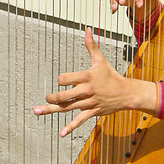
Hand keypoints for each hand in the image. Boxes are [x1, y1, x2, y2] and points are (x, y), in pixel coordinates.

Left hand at [33, 28, 156, 136]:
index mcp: (87, 77)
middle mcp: (87, 91)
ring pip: (68, 108)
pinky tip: (61, 133)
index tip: (61, 81)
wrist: (126, 93)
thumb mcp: (100, 60)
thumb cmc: (111, 75)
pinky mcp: (92, 112)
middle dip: (53, 98)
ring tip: (37, 111)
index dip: (61, 80)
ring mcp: (89, 103)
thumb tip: (87, 30)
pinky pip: (80, 120)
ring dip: (52, 109)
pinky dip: (70, 127)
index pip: (67, 79)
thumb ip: (91, 46)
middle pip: (65, 96)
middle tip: (46, 97)